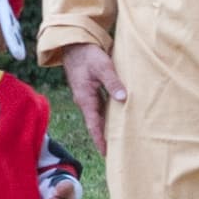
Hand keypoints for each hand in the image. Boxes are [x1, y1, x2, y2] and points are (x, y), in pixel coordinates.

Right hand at [61, 41, 126, 156]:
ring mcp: (88, 96)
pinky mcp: (91, 91)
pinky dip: (109, 114)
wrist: (75, 45)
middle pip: (96, 123)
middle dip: (105, 137)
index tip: (106, 153)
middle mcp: (85, 101)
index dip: (100, 139)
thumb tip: (123, 99)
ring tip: (120, 137)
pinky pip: (101, 106)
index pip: (93, 124)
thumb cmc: (88, 55)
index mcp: (85, 98)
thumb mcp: (103, 67)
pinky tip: (119, 117)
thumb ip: (113, 83)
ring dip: (107, 126)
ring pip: (99, 115)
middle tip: (117, 151)